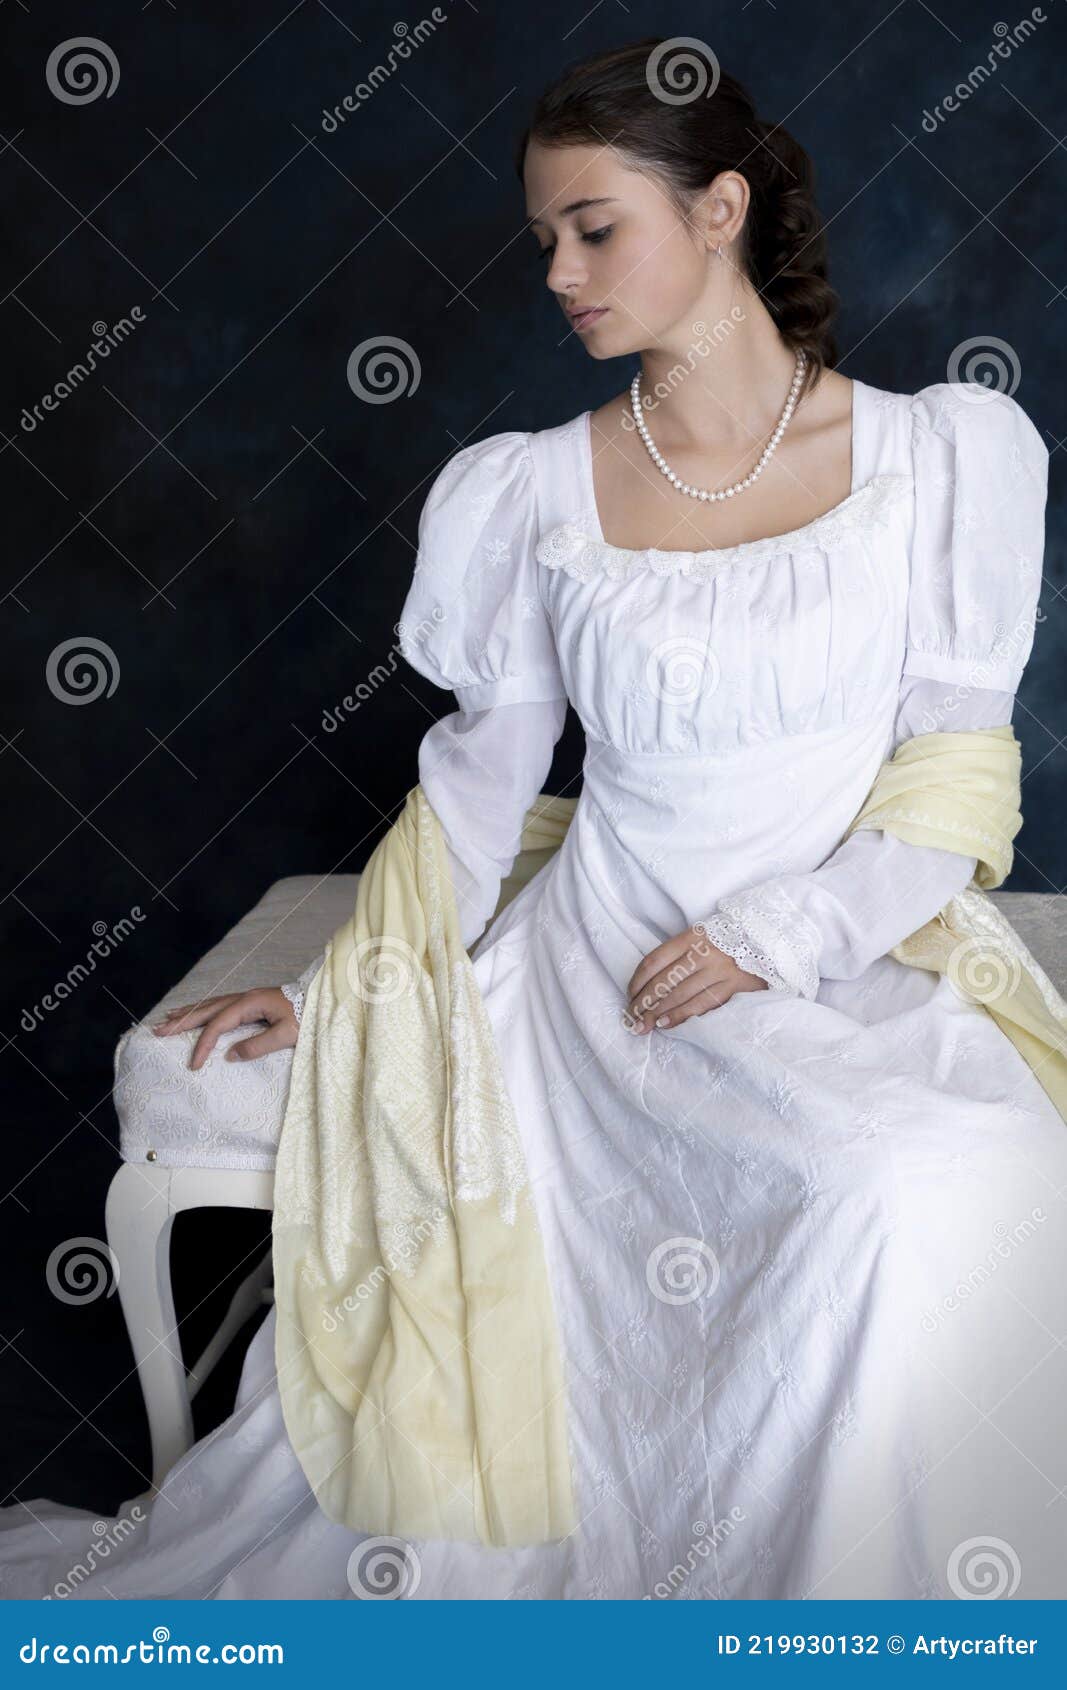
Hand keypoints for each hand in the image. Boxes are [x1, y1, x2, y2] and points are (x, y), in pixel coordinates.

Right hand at [151, 988, 297, 1070]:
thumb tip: (231, 1055)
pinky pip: (219, 1005)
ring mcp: (246, 998)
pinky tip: (195, 1013)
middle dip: (182, 1022)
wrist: (321, 1001)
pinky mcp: (250, 1002)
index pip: (218, 1025)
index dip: (203, 1044)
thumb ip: (259, 1045)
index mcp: (250, 1003)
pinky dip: (202, 1010)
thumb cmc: (307, 1017)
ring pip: (210, 1005)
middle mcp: (244, 997)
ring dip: (188, 1014)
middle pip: (206, 1010)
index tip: (194, 1065)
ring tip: (167, 1021)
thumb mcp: (287, 1034)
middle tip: (158, 1032)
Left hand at [625, 925, 767, 1033]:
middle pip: (664, 981)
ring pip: (680, 995)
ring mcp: (720, 970)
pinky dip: (680, 1016)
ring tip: (644, 1024)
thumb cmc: (727, 942)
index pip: (655, 961)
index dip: (638, 981)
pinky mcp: (733, 985)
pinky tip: (665, 1023)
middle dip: (643, 1002)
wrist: (768, 941)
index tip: (629, 995)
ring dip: (658, 1013)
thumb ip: (678, 955)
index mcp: (691, 937)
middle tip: (631, 1017)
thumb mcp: (700, 938)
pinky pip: (701, 1004)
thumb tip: (647, 984)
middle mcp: (704, 952)